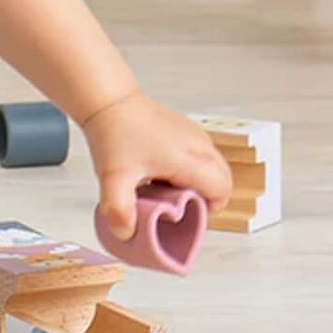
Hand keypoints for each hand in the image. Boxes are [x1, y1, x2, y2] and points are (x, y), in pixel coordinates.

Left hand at [84, 92, 233, 241]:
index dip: (208, 210)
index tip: (183, 214)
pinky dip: (191, 169)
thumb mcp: (113, 176)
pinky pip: (201, 156)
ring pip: (213, 167)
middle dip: (205, 199)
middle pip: (223, 180)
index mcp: (189, 158)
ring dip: (197, 183)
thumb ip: (119, 208)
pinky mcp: (186, 129)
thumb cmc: (114, 133)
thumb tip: (126, 233)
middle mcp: (199, 144)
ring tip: (165, 189)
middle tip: (174, 205)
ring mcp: (194, 134)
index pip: (221, 191)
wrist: (109, 99)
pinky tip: (161, 172)